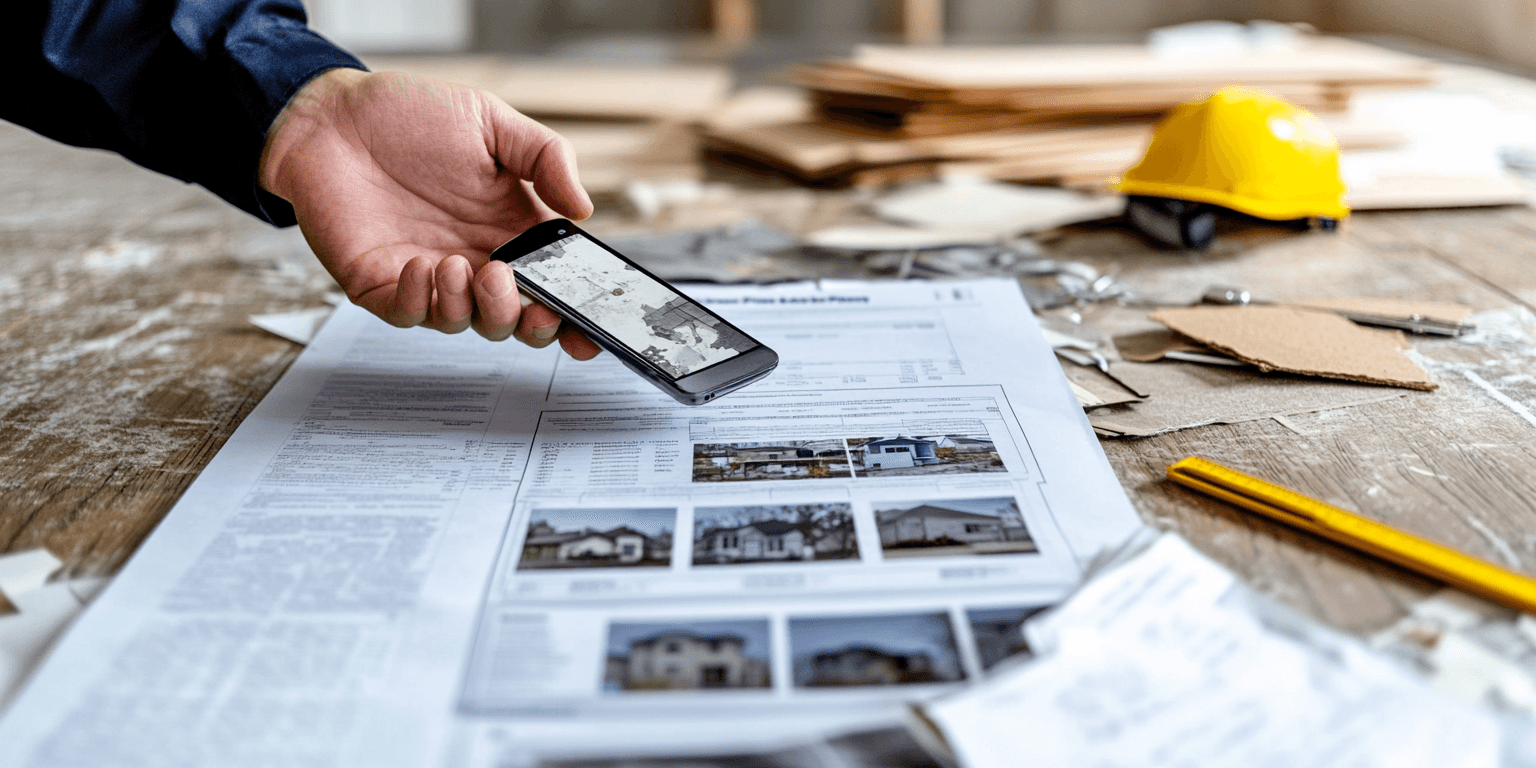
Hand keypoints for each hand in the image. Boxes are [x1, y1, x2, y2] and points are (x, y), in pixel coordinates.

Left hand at [258, 67, 600, 358]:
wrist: (331, 114)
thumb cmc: (407, 114)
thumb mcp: (490, 121)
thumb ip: (545, 158)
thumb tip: (583, 209)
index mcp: (509, 227)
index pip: (553, 283)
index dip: (577, 313)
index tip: (593, 327)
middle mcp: (474, 258)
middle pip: (516, 319)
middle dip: (527, 322)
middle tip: (514, 287)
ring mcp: (429, 276)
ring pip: (467, 323)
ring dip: (471, 306)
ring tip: (459, 265)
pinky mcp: (382, 283)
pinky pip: (409, 314)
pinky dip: (422, 302)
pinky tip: (422, 268)